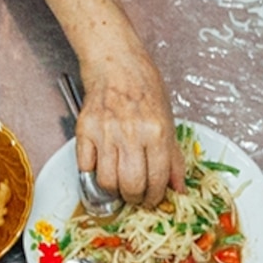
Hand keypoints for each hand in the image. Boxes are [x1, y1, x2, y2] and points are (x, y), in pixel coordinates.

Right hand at [78, 46, 181, 206]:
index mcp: (156, 132)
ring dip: (114, 190)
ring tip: (120, 184)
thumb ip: (173, 157)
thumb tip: (178, 188)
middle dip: (135, 198)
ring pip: (107, 181)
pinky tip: (102, 167)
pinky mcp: (84, 130)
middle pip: (131, 185)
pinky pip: (85, 167)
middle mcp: (131, 134)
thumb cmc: (144, 87)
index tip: (152, 199)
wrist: (116, 63)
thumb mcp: (168, 120)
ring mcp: (105, 133)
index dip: (154, 197)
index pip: (157, 179)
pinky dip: (93, 173)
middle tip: (136, 196)